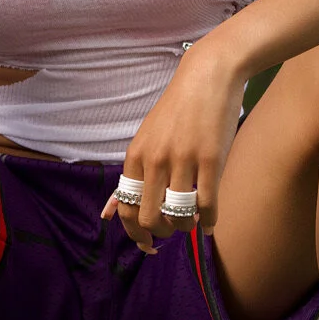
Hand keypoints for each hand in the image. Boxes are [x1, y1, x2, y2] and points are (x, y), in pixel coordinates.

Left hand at [100, 43, 246, 254]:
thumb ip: (132, 175)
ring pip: (180, 215)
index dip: (135, 232)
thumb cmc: (177, 110)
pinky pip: (208, 204)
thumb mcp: (146, 138)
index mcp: (136, 155)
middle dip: (161, 232)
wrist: (207, 76)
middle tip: (172, 229)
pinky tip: (210, 222)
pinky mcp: (211, 159)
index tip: (147, 242)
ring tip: (193, 222)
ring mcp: (184, 159)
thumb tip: (107, 214)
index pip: (127, 207)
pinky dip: (209, 221)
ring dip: (186, 227)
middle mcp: (155, 159)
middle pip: (150, 217)